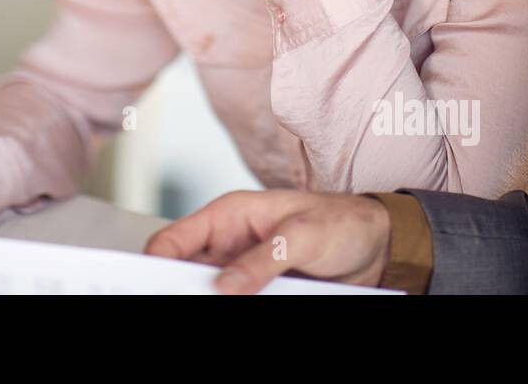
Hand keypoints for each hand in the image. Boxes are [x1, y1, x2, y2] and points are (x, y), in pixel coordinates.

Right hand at [143, 189, 391, 294]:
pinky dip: (232, 308)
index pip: (173, 240)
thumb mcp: (304, 236)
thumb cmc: (341, 222)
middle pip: (185, 273)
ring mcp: (242, 271)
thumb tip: (223, 285)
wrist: (379, 247)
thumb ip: (262, 258)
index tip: (148, 289)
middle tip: (182, 303)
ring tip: (225, 303)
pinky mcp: (259, 292)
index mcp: (228, 216)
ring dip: (209, 301)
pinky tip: (237, 311)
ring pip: (210, 293)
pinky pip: (235, 303)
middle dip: (180, 291)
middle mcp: (229, 243)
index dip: (155, 264)